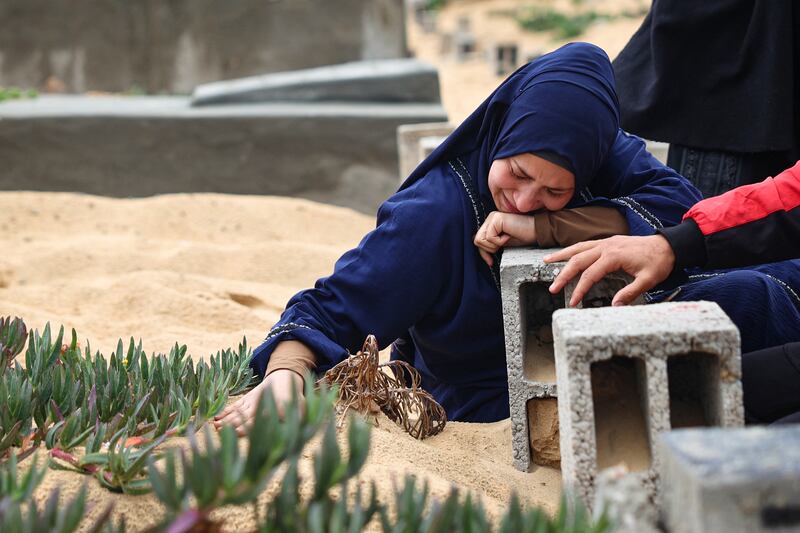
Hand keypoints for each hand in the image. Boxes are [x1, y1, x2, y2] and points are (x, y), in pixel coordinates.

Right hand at [213, 368, 303, 435]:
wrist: (284, 376)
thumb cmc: (294, 398)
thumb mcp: (301, 408)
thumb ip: (299, 418)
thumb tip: (296, 430)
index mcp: (274, 409)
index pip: (258, 419)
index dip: (247, 426)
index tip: (236, 432)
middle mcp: (261, 405)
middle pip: (245, 416)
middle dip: (232, 424)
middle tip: (220, 431)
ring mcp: (252, 400)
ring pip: (238, 411)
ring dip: (226, 419)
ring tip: (215, 426)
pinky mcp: (247, 398)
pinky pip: (235, 405)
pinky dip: (226, 411)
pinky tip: (217, 418)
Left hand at [474, 211, 536, 266]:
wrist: (537, 232)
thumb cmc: (523, 237)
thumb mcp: (504, 243)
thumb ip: (492, 244)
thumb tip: (481, 252)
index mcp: (492, 222)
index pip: (478, 240)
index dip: (483, 253)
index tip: (490, 262)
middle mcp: (491, 218)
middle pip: (477, 240)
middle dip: (489, 249)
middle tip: (504, 245)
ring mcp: (493, 217)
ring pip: (481, 239)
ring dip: (495, 245)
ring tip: (507, 239)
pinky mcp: (496, 218)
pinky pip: (490, 237)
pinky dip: (500, 241)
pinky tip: (509, 235)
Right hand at [544, 234, 675, 306]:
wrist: (668, 246)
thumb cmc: (658, 263)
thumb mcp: (648, 280)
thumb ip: (630, 293)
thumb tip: (614, 306)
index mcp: (614, 256)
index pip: (590, 275)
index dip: (579, 289)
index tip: (572, 302)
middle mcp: (606, 247)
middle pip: (578, 260)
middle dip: (563, 274)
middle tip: (552, 288)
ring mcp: (606, 242)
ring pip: (578, 248)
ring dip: (561, 255)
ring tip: (545, 261)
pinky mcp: (608, 242)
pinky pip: (585, 244)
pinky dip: (572, 249)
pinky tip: (565, 255)